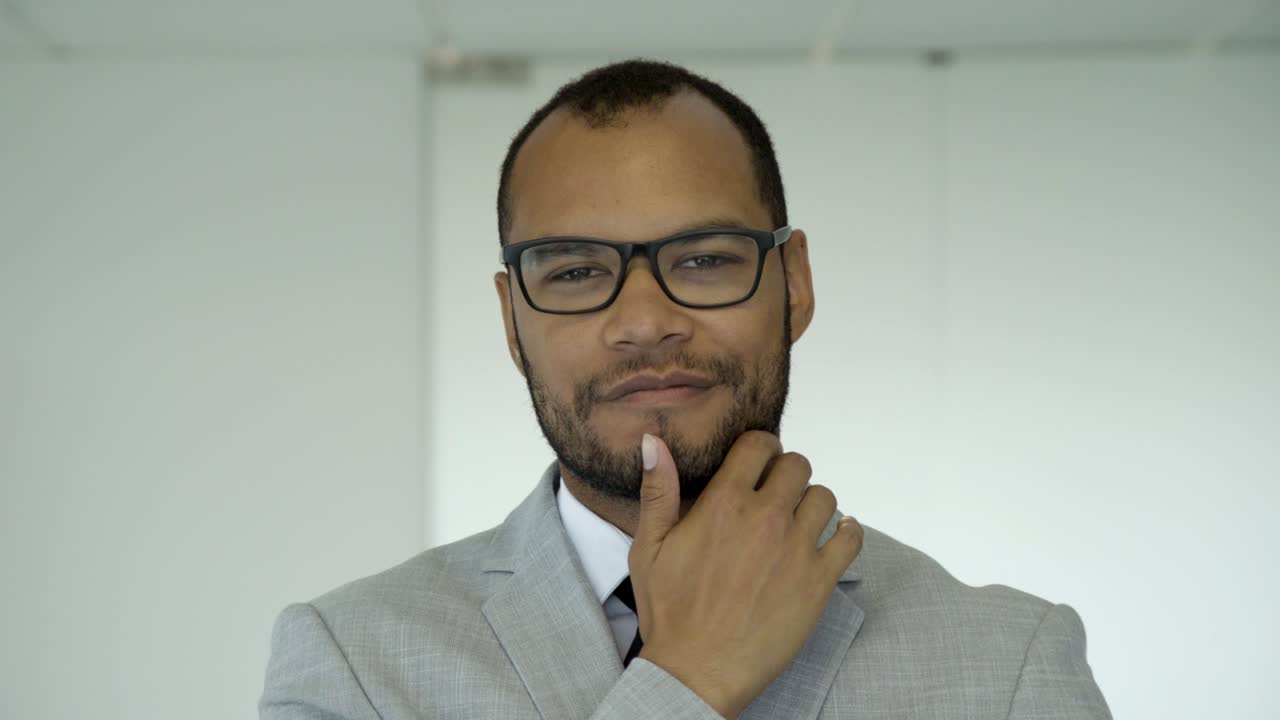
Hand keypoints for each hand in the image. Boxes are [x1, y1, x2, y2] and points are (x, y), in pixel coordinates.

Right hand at [628, 431, 862, 718]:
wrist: (697, 670)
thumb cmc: (670, 612)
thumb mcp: (648, 547)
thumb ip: (658, 490)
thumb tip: (655, 442)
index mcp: (724, 504)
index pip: (759, 446)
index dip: (761, 448)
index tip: (758, 463)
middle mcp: (765, 518)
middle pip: (797, 466)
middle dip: (786, 473)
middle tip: (777, 495)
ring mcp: (797, 548)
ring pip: (825, 498)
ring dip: (812, 503)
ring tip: (798, 521)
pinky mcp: (819, 581)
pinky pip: (851, 539)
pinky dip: (848, 533)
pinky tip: (835, 538)